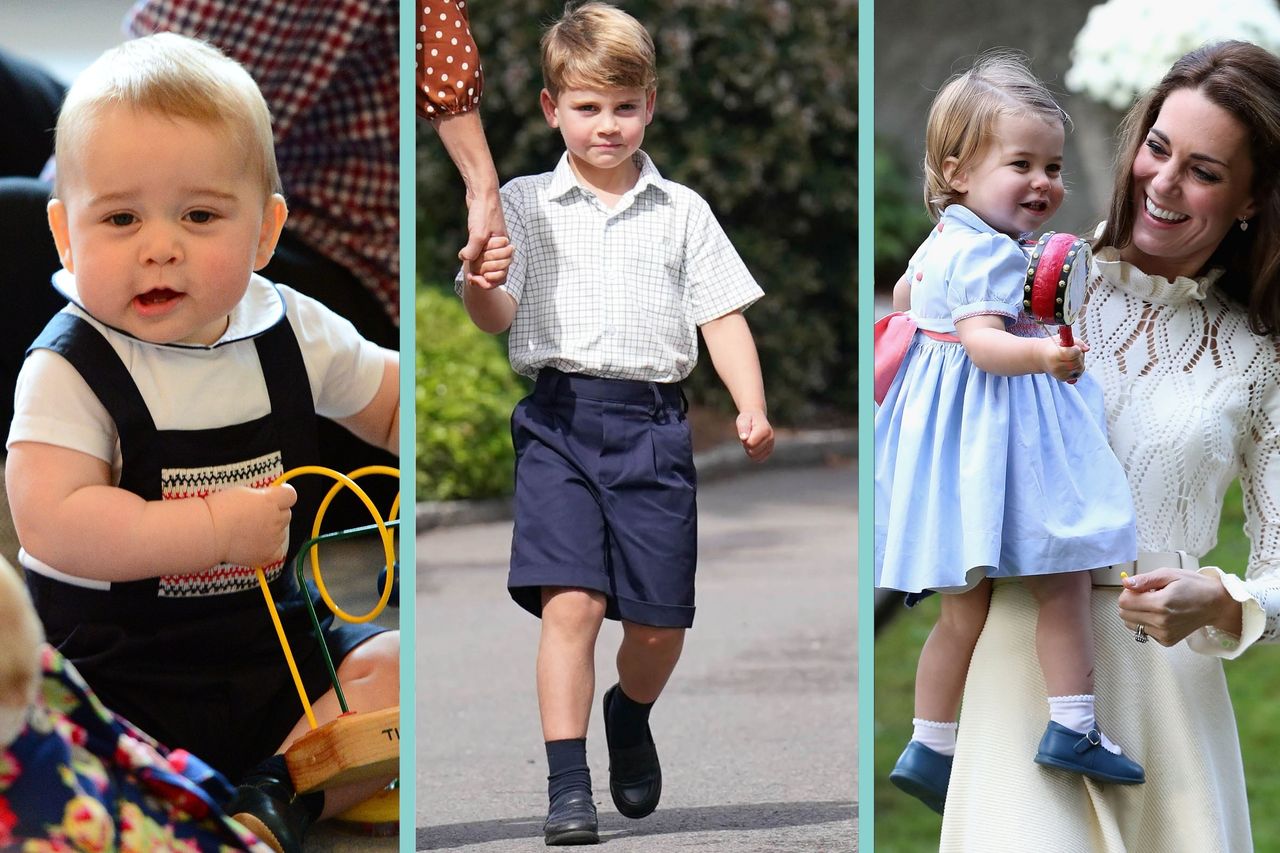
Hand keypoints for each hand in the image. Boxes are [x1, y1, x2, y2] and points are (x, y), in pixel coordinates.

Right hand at [204, 484, 296, 567]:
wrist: (209, 532)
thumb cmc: (220, 509)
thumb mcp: (244, 492)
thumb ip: (263, 495)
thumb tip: (270, 497)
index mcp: (271, 501)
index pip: (290, 495)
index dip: (283, 496)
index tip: (276, 497)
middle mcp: (276, 519)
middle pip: (286, 514)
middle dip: (276, 514)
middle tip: (256, 516)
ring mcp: (273, 539)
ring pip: (282, 533)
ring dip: (273, 531)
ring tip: (251, 531)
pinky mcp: (267, 555)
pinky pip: (278, 552)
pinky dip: (271, 550)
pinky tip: (259, 545)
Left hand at [459, 187, 509, 287]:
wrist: (482, 193)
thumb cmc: (484, 212)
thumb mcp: (478, 233)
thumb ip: (473, 249)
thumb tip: (464, 260)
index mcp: (505, 248)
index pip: (502, 274)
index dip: (489, 280)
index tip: (475, 276)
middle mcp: (501, 248)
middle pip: (496, 272)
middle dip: (483, 273)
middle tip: (471, 271)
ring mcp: (493, 244)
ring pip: (489, 266)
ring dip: (479, 268)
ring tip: (469, 268)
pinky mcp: (485, 238)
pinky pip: (482, 256)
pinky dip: (475, 259)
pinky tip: (465, 256)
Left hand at [735, 410, 773, 461]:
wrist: (756, 418)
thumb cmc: (748, 419)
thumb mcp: (743, 420)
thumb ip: (743, 428)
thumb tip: (744, 438)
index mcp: (765, 430)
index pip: (750, 444)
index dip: (744, 440)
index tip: (746, 432)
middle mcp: (771, 438)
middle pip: (752, 452)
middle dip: (746, 445)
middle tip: (748, 436)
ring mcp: (771, 445)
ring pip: (755, 457)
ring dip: (749, 450)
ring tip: (751, 440)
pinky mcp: (769, 451)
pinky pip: (759, 460)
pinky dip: (753, 454)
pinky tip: (754, 445)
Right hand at [1039, 337, 1087, 381]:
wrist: (1040, 356)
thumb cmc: (1052, 346)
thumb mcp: (1062, 339)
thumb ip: (1077, 342)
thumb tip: (1087, 349)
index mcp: (1055, 354)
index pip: (1074, 353)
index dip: (1076, 349)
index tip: (1073, 347)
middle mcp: (1056, 366)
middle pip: (1078, 361)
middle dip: (1079, 355)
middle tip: (1072, 351)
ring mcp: (1059, 374)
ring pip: (1080, 368)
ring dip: (1079, 362)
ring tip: (1071, 357)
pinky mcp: (1062, 378)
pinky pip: (1078, 373)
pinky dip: (1077, 368)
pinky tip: (1070, 364)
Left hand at [1117, 568, 1236, 645]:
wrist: (1215, 605)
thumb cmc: (1194, 586)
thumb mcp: (1169, 574)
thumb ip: (1144, 579)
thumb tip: (1125, 583)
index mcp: (1161, 603)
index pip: (1124, 602)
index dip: (1128, 592)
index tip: (1140, 588)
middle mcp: (1161, 622)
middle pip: (1124, 614)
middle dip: (1131, 603)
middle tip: (1147, 595)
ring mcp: (1164, 634)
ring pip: (1131, 624)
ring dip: (1137, 614)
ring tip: (1155, 605)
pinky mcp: (1167, 641)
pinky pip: (1144, 632)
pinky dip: (1147, 623)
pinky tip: (1161, 615)